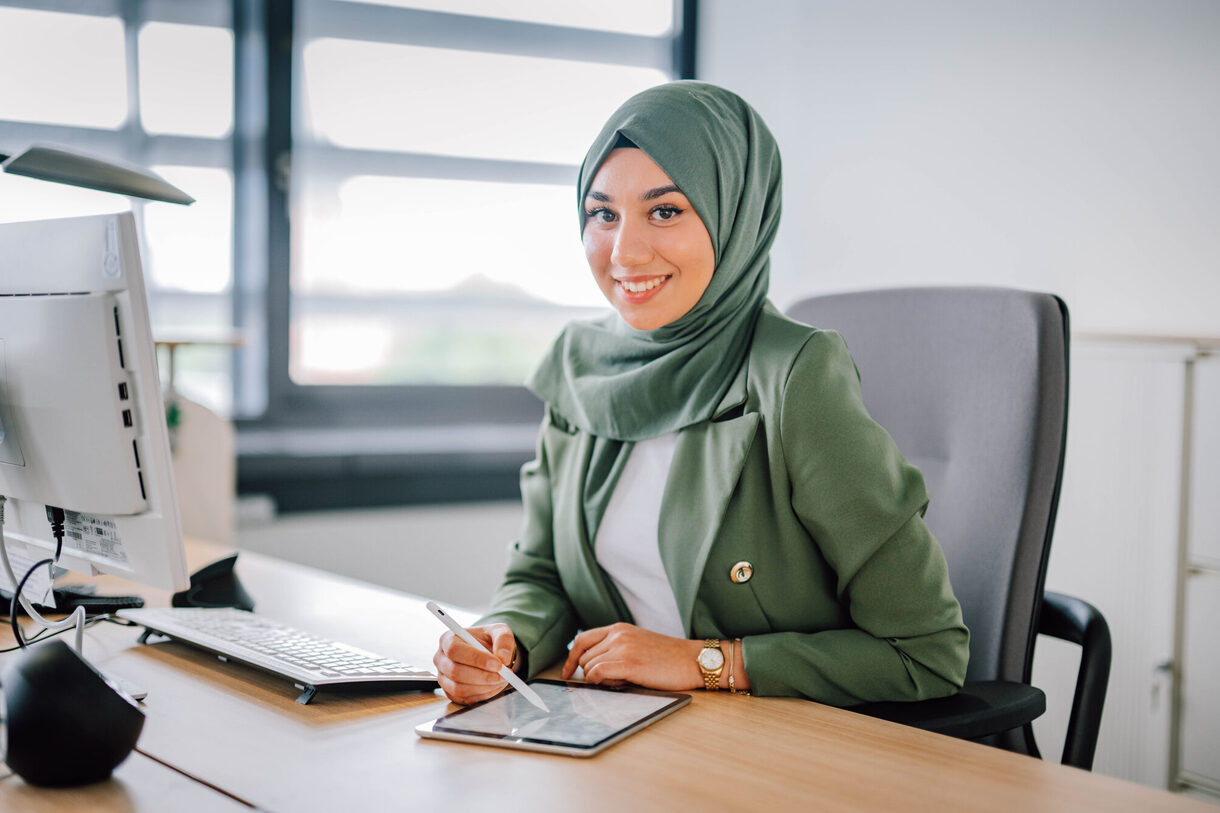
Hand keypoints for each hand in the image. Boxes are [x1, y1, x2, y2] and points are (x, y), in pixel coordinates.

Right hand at [432, 623, 516, 704]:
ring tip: (501, 680)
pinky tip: (494, 686)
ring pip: (459, 688)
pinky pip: (464, 699)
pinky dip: (483, 695)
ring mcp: (443, 677)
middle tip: (503, 675)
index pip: (455, 650)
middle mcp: (441, 659)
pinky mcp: (450, 692)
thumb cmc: (489, 640)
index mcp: (448, 639)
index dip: (475, 658)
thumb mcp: (500, 631)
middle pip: (455, 672)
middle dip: (483, 676)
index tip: (497, 664)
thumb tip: (503, 657)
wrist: (488, 653)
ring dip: (484, 687)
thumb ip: (503, 640)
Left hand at [561, 623, 701, 690]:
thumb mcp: (637, 643)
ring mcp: (622, 648)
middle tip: (607, 683)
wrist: (692, 660)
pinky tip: (613, 685)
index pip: (581, 639)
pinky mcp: (628, 663)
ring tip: (619, 682)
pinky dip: (598, 682)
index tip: (568, 672)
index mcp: (619, 629)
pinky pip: (597, 673)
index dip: (570, 658)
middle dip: (588, 673)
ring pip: (589, 667)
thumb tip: (591, 667)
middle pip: (584, 656)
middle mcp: (617, 635)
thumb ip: (615, 648)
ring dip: (598, 679)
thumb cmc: (667, 658)